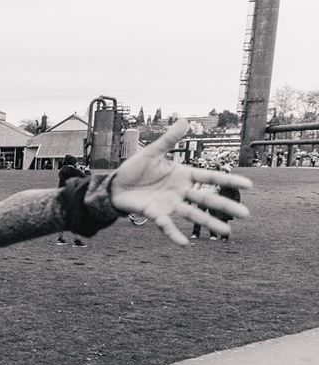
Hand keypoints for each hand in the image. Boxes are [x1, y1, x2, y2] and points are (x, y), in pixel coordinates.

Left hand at [110, 119, 252, 244]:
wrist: (115, 185)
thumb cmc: (134, 169)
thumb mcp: (152, 152)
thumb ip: (169, 140)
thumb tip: (185, 121)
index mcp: (183, 175)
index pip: (210, 178)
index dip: (229, 180)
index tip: (249, 185)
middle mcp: (180, 191)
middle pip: (207, 199)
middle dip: (226, 206)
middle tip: (247, 214)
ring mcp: (169, 204)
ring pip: (193, 214)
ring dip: (209, 223)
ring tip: (226, 231)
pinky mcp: (155, 214)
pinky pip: (167, 226)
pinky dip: (174, 234)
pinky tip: (184, 243)